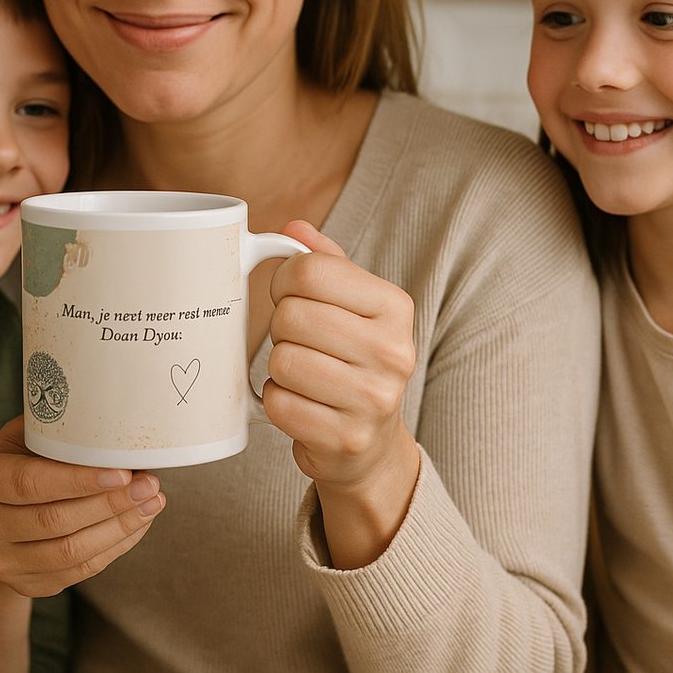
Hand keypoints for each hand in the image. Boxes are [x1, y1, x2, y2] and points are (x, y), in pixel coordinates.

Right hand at [0, 416, 165, 597]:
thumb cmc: (15, 463)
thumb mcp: (20, 437)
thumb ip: (54, 431)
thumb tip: (116, 426)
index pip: (29, 482)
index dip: (78, 480)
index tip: (122, 472)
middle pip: (53, 520)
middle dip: (109, 503)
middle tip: (148, 485)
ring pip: (69, 552)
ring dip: (118, 528)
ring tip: (151, 504)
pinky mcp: (23, 585)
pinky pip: (77, 571)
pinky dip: (114, 547)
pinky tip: (136, 525)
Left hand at [262, 220, 421, 566]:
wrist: (370, 443)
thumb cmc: (351, 360)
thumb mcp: (350, 305)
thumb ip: (324, 262)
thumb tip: (292, 228)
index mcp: (394, 306)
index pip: (310, 271)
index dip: (284, 281)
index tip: (289, 296)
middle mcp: (393, 351)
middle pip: (291, 316)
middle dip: (280, 328)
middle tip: (297, 342)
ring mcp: (374, 399)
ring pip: (282, 361)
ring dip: (278, 368)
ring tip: (302, 374)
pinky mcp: (347, 438)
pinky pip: (278, 404)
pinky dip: (277, 402)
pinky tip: (301, 403)